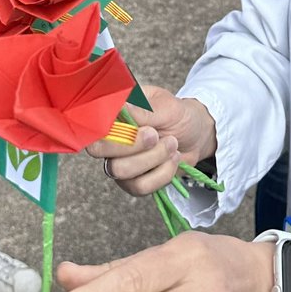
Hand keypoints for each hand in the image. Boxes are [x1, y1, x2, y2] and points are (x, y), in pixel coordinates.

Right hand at [84, 86, 216, 196]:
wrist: (197, 135)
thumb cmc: (178, 115)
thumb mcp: (166, 106)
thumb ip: (143, 110)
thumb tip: (121, 105)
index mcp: (114, 115)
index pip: (93, 124)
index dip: (107, 129)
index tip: (139, 127)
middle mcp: (111, 140)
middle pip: (99, 150)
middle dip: (132, 145)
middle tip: (156, 135)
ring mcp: (120, 162)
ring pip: (121, 171)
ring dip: (153, 158)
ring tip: (172, 144)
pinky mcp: (134, 182)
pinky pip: (140, 186)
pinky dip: (162, 173)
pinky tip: (173, 159)